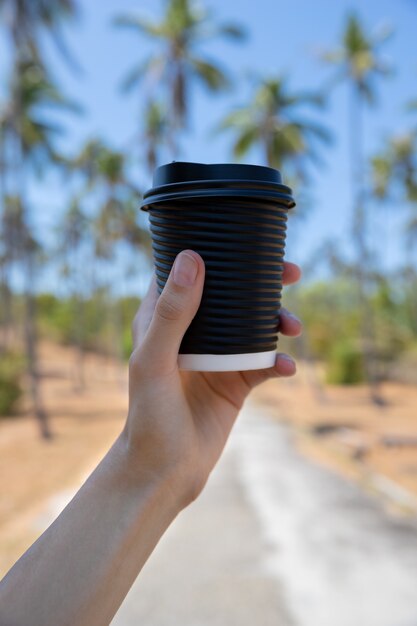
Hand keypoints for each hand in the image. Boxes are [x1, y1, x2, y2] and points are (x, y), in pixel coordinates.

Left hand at [123, 250, 301, 508]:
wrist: (165, 471)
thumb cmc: (148, 416)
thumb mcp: (155, 360)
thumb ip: (171, 313)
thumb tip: (193, 258)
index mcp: (165, 319)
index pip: (188, 272)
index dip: (213, 251)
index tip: (244, 239)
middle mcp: (193, 333)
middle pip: (231, 294)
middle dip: (262, 281)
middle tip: (291, 272)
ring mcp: (217, 357)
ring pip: (255, 326)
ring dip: (278, 320)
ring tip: (294, 327)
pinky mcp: (236, 383)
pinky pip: (265, 364)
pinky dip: (280, 363)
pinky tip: (287, 369)